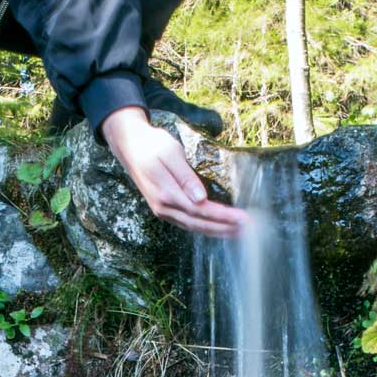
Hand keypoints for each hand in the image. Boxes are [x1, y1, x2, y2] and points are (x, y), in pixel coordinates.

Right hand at [100, 107, 246, 237]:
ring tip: (237, 232)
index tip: (243, 218)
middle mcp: (164, 207)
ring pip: (193, 227)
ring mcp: (162, 210)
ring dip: (216, 231)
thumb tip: (201, 198)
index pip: (201, 210)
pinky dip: (204, 228)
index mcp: (166, 193)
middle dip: (224, 228)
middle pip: (199, 224)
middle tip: (247, 229)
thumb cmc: (152, 145)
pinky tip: (216, 228)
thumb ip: (185, 176)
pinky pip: (187, 224)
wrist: (129, 146)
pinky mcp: (163, 209)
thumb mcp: (170, 153)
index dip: (223, 216)